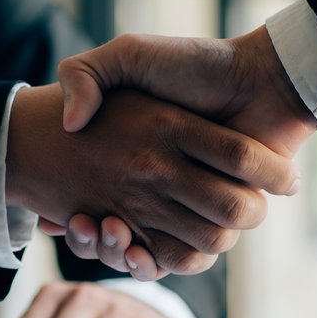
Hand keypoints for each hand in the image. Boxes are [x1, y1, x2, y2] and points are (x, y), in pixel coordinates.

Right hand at [54, 27, 316, 275]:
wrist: (262, 77)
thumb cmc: (197, 63)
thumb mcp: (130, 54)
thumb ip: (88, 73)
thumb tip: (69, 123)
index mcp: (139, 156)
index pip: (89, 202)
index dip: (72, 221)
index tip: (54, 220)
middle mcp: (161, 186)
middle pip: (112, 237)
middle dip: (92, 242)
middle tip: (83, 225)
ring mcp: (189, 205)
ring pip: (141, 254)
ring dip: (116, 252)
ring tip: (107, 230)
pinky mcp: (217, 220)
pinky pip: (179, 259)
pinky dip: (154, 263)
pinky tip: (133, 249)